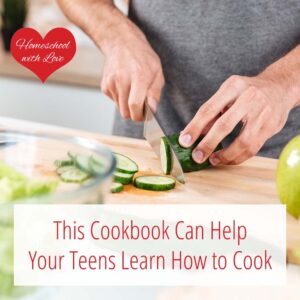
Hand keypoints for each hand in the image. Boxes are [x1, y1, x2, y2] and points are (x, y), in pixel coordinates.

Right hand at [100, 25, 164, 120]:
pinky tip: (125, 86)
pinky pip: (114, 101)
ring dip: (127, 105)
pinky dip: (121, 98)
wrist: (121, 42)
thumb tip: (152, 110)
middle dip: (134, 113)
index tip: (144, 116)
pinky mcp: (105, 85)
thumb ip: (155, 93)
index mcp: (138, 77)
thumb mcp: (157, 72)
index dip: (139, 116)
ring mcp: (111, 83)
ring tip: (133, 91)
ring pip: (120, 108)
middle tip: (141, 105)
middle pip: (126, 112)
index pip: (134, 106)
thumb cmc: (142, 57)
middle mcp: (122, 80)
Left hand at [179, 73, 295, 165]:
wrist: (279, 86)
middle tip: (196, 157)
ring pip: (242, 141)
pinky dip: (238, 157)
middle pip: (224, 125)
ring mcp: (263, 113)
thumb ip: (212, 114)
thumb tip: (191, 135)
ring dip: (225, 155)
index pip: (208, 109)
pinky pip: (253, 148)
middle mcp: (249, 97)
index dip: (195, 127)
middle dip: (208, 144)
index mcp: (232, 86)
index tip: (184, 142)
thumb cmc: (246, 92)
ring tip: (212, 160)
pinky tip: (226, 159)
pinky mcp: (271, 126)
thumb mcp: (227, 94)